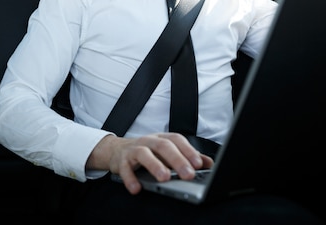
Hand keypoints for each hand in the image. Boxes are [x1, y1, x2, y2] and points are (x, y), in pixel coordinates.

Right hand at [87, 133, 213, 194]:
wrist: (117, 150)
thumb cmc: (148, 152)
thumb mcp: (167, 153)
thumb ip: (187, 157)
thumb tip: (209, 163)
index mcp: (162, 138)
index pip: (177, 140)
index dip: (188, 150)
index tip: (199, 164)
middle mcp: (149, 141)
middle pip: (163, 146)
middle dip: (177, 160)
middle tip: (188, 174)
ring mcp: (134, 149)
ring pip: (144, 154)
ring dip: (155, 166)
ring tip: (165, 178)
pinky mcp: (122, 161)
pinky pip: (125, 169)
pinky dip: (131, 179)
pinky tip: (137, 188)